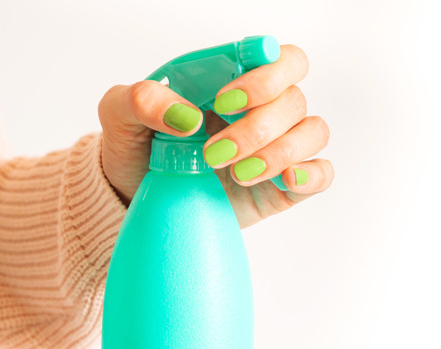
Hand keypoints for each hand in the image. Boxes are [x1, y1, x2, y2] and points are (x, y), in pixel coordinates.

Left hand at [98, 44, 332, 227]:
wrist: (138, 199)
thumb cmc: (137, 148)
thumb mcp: (119, 115)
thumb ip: (141, 100)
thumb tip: (186, 115)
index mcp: (233, 81)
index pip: (278, 58)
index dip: (265, 75)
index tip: (224, 100)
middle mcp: (262, 109)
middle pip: (294, 99)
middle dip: (257, 127)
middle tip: (215, 153)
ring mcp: (277, 147)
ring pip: (313, 132)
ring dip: (279, 153)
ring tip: (238, 174)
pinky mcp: (284, 186)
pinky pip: (321, 173)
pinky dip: (310, 175)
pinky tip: (284, 181)